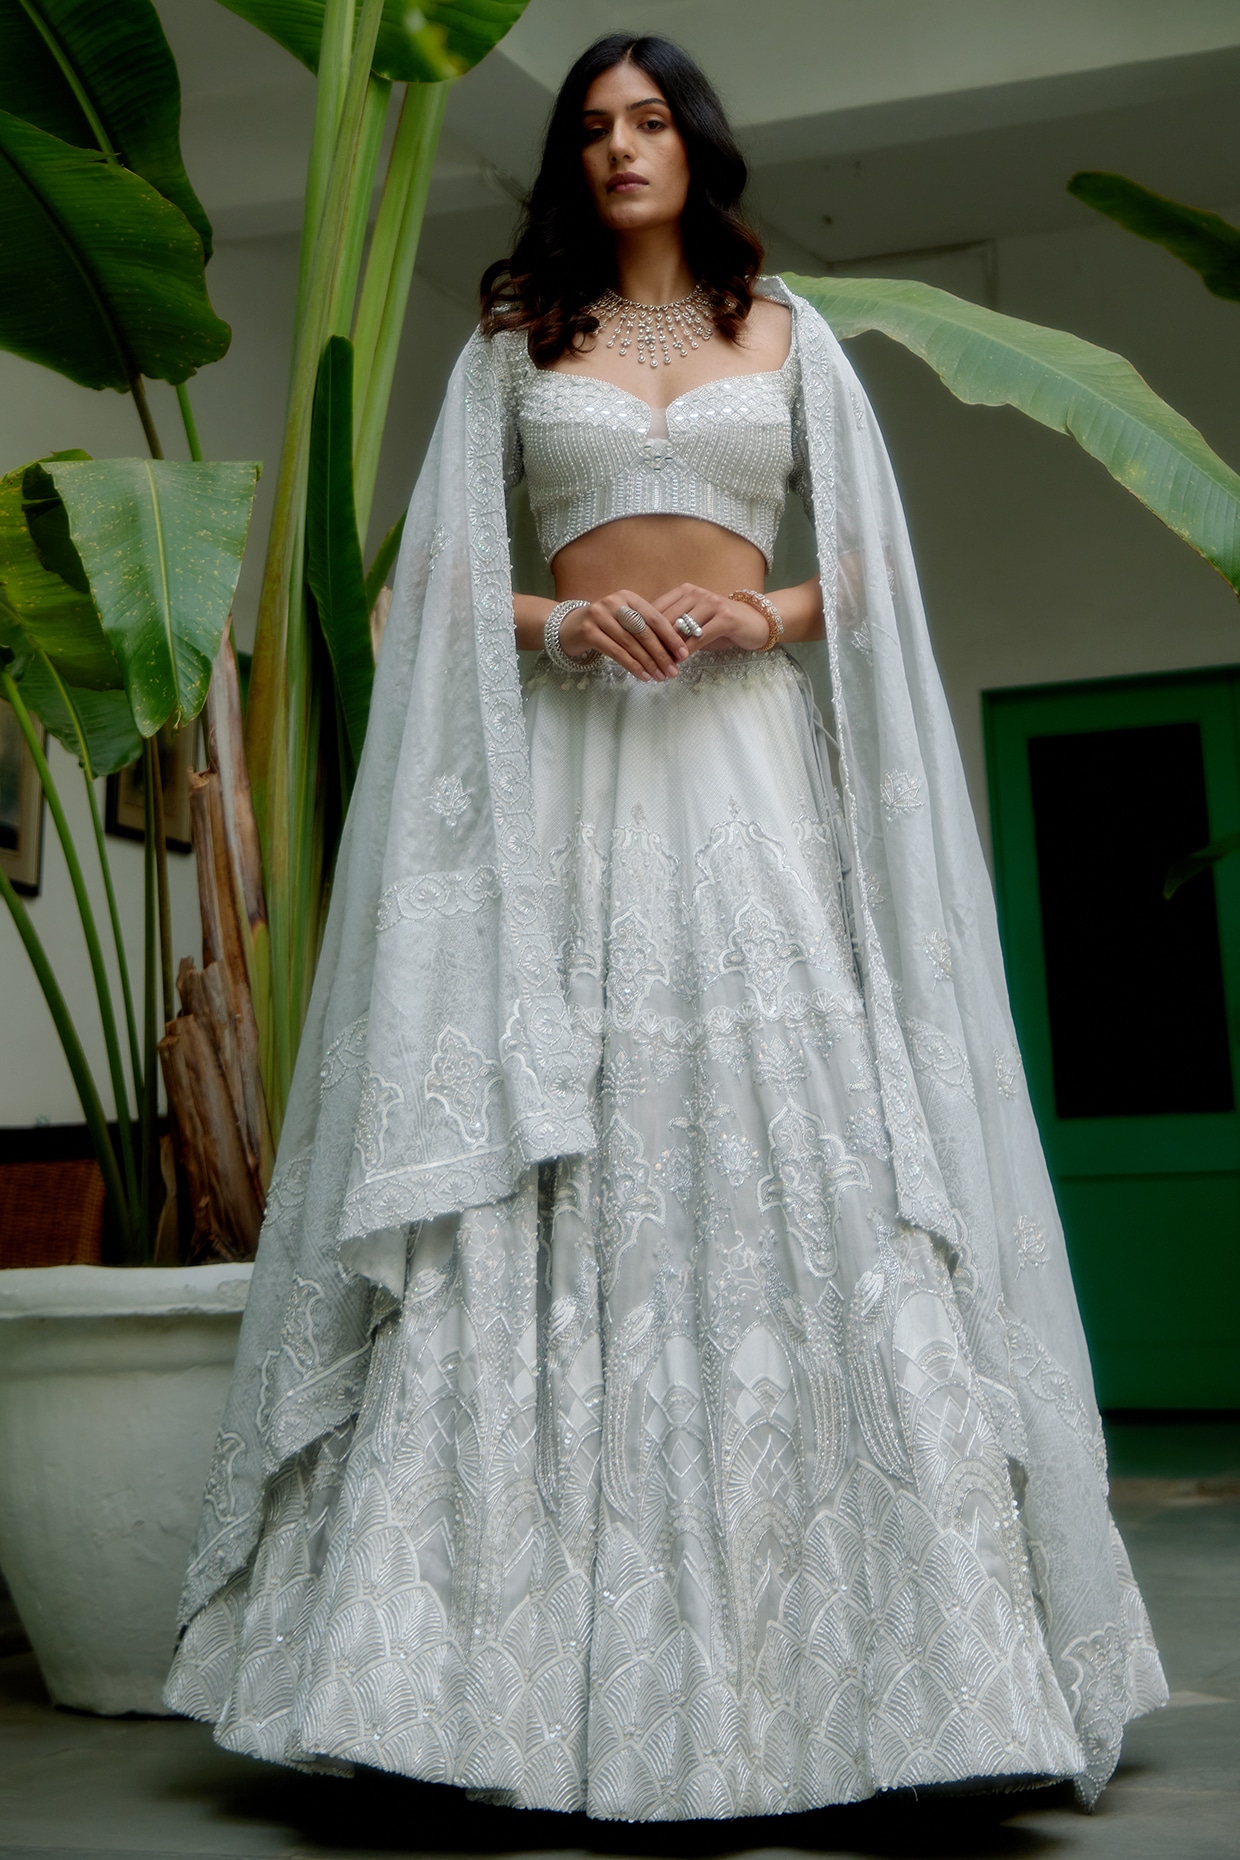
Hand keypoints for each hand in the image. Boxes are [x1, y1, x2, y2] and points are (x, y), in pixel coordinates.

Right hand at [558, 589, 689, 680]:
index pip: (655, 617)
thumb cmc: (605, 626)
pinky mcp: (589, 631)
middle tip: (673, 671)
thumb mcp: (624, 620)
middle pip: (643, 631)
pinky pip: (616, 652)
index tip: (683, 654)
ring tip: (660, 676)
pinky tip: (643, 675)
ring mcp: (599, 615)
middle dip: (661, 654)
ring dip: (648, 663)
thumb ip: (645, 629)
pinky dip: (632, 665)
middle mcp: (614, 603)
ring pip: (631, 643)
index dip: (670, 637)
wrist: (569, 627)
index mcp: (628, 597)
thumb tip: (674, 652)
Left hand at [652, 583, 769, 654]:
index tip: (635, 648)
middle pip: (666, 619)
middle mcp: (696, 593)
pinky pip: (700, 637)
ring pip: (681, 628)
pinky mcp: (725, 617)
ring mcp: (711, 603)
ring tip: (660, 665)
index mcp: (684, 591)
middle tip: (645, 662)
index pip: (656, 608)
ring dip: (669, 649)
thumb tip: (646, 642)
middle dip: (654, 642)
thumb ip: (673, 627)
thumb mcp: (694, 622)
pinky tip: (679, 662)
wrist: (755, 622)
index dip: (644, 629)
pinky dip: (687, 651)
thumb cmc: (720, 625)